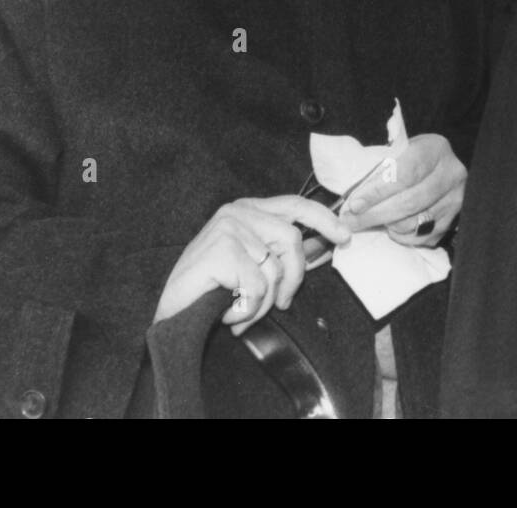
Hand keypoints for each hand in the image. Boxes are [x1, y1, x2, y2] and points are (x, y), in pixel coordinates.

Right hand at [154, 196, 351, 334]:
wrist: (172, 311)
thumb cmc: (211, 289)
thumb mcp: (251, 262)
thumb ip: (279, 251)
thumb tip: (323, 247)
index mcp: (248, 209)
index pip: (295, 204)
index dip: (324, 218)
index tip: (344, 235)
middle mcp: (238, 212)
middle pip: (293, 239)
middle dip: (294, 278)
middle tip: (282, 304)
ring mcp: (229, 227)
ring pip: (276, 268)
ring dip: (265, 301)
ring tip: (242, 309)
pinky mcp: (222, 248)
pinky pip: (257, 285)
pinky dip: (247, 308)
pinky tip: (228, 311)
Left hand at [342, 133, 464, 246]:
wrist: (439, 167)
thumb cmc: (411, 158)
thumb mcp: (399, 151)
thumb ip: (381, 168)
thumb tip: (354, 199)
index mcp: (435, 149)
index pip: (404, 174)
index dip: (377, 192)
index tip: (355, 204)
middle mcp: (451, 174)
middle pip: (410, 202)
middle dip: (376, 214)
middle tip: (352, 221)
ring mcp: (455, 200)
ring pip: (415, 222)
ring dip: (387, 225)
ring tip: (369, 221)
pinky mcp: (454, 221)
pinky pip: (423, 237)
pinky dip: (402, 236)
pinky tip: (391, 228)